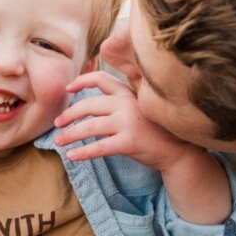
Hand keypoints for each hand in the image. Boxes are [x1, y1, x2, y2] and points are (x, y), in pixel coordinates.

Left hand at [53, 70, 192, 170]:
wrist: (178, 151)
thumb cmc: (154, 130)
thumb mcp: (139, 107)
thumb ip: (120, 101)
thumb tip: (92, 102)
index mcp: (128, 93)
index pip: (101, 79)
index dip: (81, 81)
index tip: (67, 89)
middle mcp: (126, 104)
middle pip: (88, 105)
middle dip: (69, 115)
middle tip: (57, 123)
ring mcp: (128, 122)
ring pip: (89, 126)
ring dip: (70, 134)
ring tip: (58, 141)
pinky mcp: (129, 141)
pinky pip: (99, 147)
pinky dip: (82, 152)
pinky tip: (71, 156)